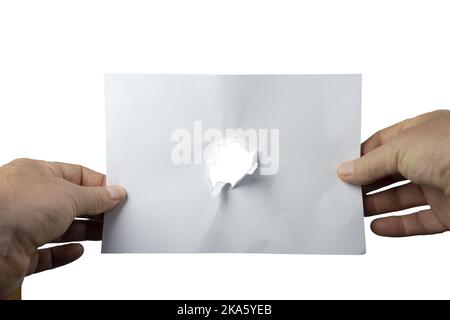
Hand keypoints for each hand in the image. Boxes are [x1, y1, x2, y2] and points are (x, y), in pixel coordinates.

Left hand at [0, 159, 125, 298]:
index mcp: (35, 173)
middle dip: (94, 209)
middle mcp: (28, 198)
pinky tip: (78, 250)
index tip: (117, 193)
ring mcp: (22, 227)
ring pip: (61, 228)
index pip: (75, 175)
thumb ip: (96, 196)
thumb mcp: (69, 194)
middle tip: (117, 213)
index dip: (98, 184)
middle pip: (70, 202)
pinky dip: (64, 253)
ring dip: (84, 231)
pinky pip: (47, 254)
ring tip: (107, 231)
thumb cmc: (13, 206)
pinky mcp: (20, 254)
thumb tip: (115, 194)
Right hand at [337, 110, 449, 236]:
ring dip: (376, 204)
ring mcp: (440, 185)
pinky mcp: (449, 212)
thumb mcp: (401, 148)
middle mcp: (431, 157)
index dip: (361, 155)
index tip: (340, 167)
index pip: (383, 143)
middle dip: (365, 181)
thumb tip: (345, 170)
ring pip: (401, 197)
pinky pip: (418, 221)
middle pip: (390, 172)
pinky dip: (397, 225)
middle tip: (341, 191)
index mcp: (422, 132)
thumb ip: (370, 163)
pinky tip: (377, 226)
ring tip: (352, 211)